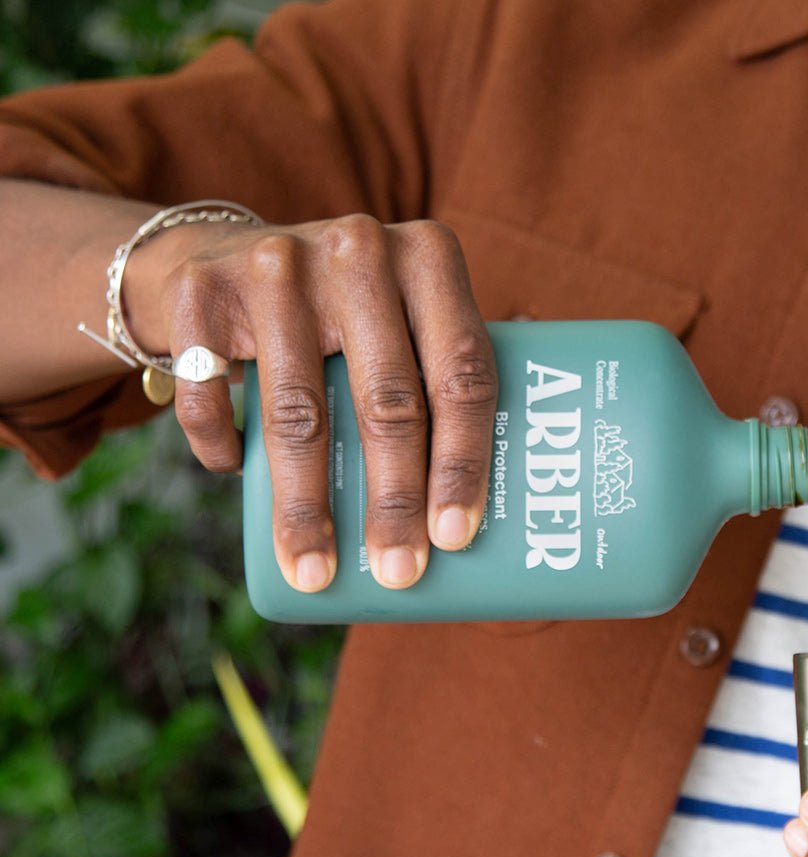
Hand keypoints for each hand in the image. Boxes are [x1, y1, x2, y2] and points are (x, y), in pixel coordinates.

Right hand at [125, 214, 497, 592]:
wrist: (228, 252)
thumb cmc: (352, 312)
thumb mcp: (412, 310)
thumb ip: (454, 369)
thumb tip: (523, 495)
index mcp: (431, 259)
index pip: (463, 373)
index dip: (463, 461)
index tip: (456, 536)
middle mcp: (360, 250)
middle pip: (388, 401)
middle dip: (395, 501)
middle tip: (400, 572)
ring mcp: (277, 265)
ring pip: (298, 414)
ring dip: (306, 507)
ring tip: (316, 571)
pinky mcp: (202, 289)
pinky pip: (212, 395)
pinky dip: (223, 448)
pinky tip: (234, 477)